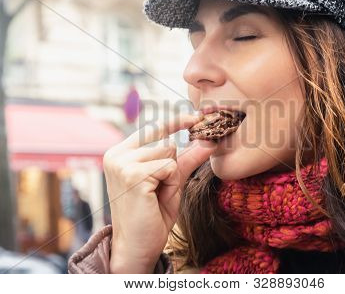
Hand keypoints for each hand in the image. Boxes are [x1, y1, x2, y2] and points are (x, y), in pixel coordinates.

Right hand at [104, 114, 216, 272]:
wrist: (137, 246)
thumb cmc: (151, 215)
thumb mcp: (170, 181)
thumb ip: (186, 159)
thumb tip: (209, 141)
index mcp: (120, 153)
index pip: (152, 128)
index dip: (175, 122)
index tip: (196, 116)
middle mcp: (116, 154)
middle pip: (165, 142)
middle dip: (171, 166)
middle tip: (158, 191)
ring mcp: (122, 163)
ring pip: (169, 152)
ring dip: (171, 175)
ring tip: (155, 194)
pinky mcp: (132, 174)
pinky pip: (169, 166)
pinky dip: (170, 183)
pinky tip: (154, 198)